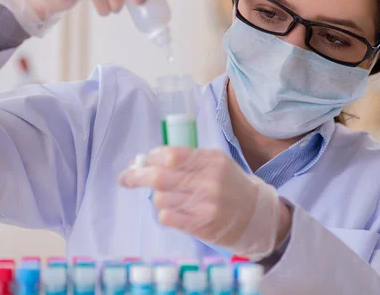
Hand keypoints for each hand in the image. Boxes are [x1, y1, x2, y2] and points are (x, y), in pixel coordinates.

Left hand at [118, 147, 291, 260]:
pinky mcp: (201, 225)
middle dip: (136, 177)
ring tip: (173, 198)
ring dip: (159, 197)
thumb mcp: (213, 163)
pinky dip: (165, 213)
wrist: (254, 215)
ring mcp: (205, 205)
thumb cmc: (228, 185)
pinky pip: (167, 217)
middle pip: (159, 177)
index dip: (150, 158)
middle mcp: (208, 181)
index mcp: (210, 160)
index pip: (170, 155)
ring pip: (161, 199)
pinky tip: (177, 211)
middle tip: (125, 178)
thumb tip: (142, 162)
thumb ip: (184, 160)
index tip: (141, 161)